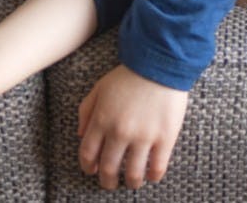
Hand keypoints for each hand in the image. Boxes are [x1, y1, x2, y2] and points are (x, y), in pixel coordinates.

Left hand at [77, 65, 187, 189]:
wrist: (160, 63)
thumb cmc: (129, 75)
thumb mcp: (99, 88)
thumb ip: (86, 111)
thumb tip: (81, 135)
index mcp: (101, 120)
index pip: (88, 154)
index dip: (89, 167)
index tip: (93, 171)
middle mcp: (120, 132)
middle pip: (109, 168)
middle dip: (108, 181)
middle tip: (111, 183)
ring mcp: (143, 136)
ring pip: (133, 173)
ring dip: (131, 182)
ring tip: (133, 182)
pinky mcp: (165, 137)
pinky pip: (158, 166)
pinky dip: (153, 176)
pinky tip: (152, 175)